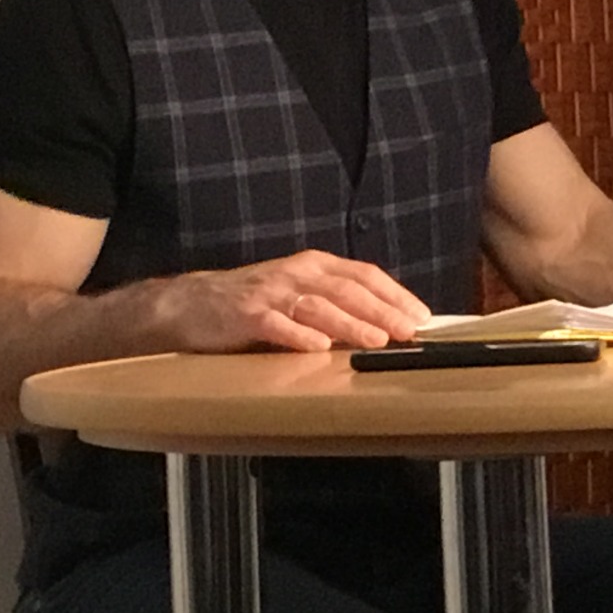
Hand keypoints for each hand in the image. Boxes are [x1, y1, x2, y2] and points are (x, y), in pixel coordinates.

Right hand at [152, 250, 431, 352]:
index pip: (364, 275)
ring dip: (350, 324)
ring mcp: (271, 292)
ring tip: (376, 340)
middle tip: (409, 332)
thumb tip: (385, 328)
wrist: (191, 304)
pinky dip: (298, 335)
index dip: (395, 294)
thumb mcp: (300, 294)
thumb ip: (336, 305)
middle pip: (348, 290)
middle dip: (382, 311)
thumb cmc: (255, 303)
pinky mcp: (245, 314)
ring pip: (318, 306)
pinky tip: (318, 347)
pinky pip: (276, 324)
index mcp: (315, 266)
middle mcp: (297, 273)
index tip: (421, 316)